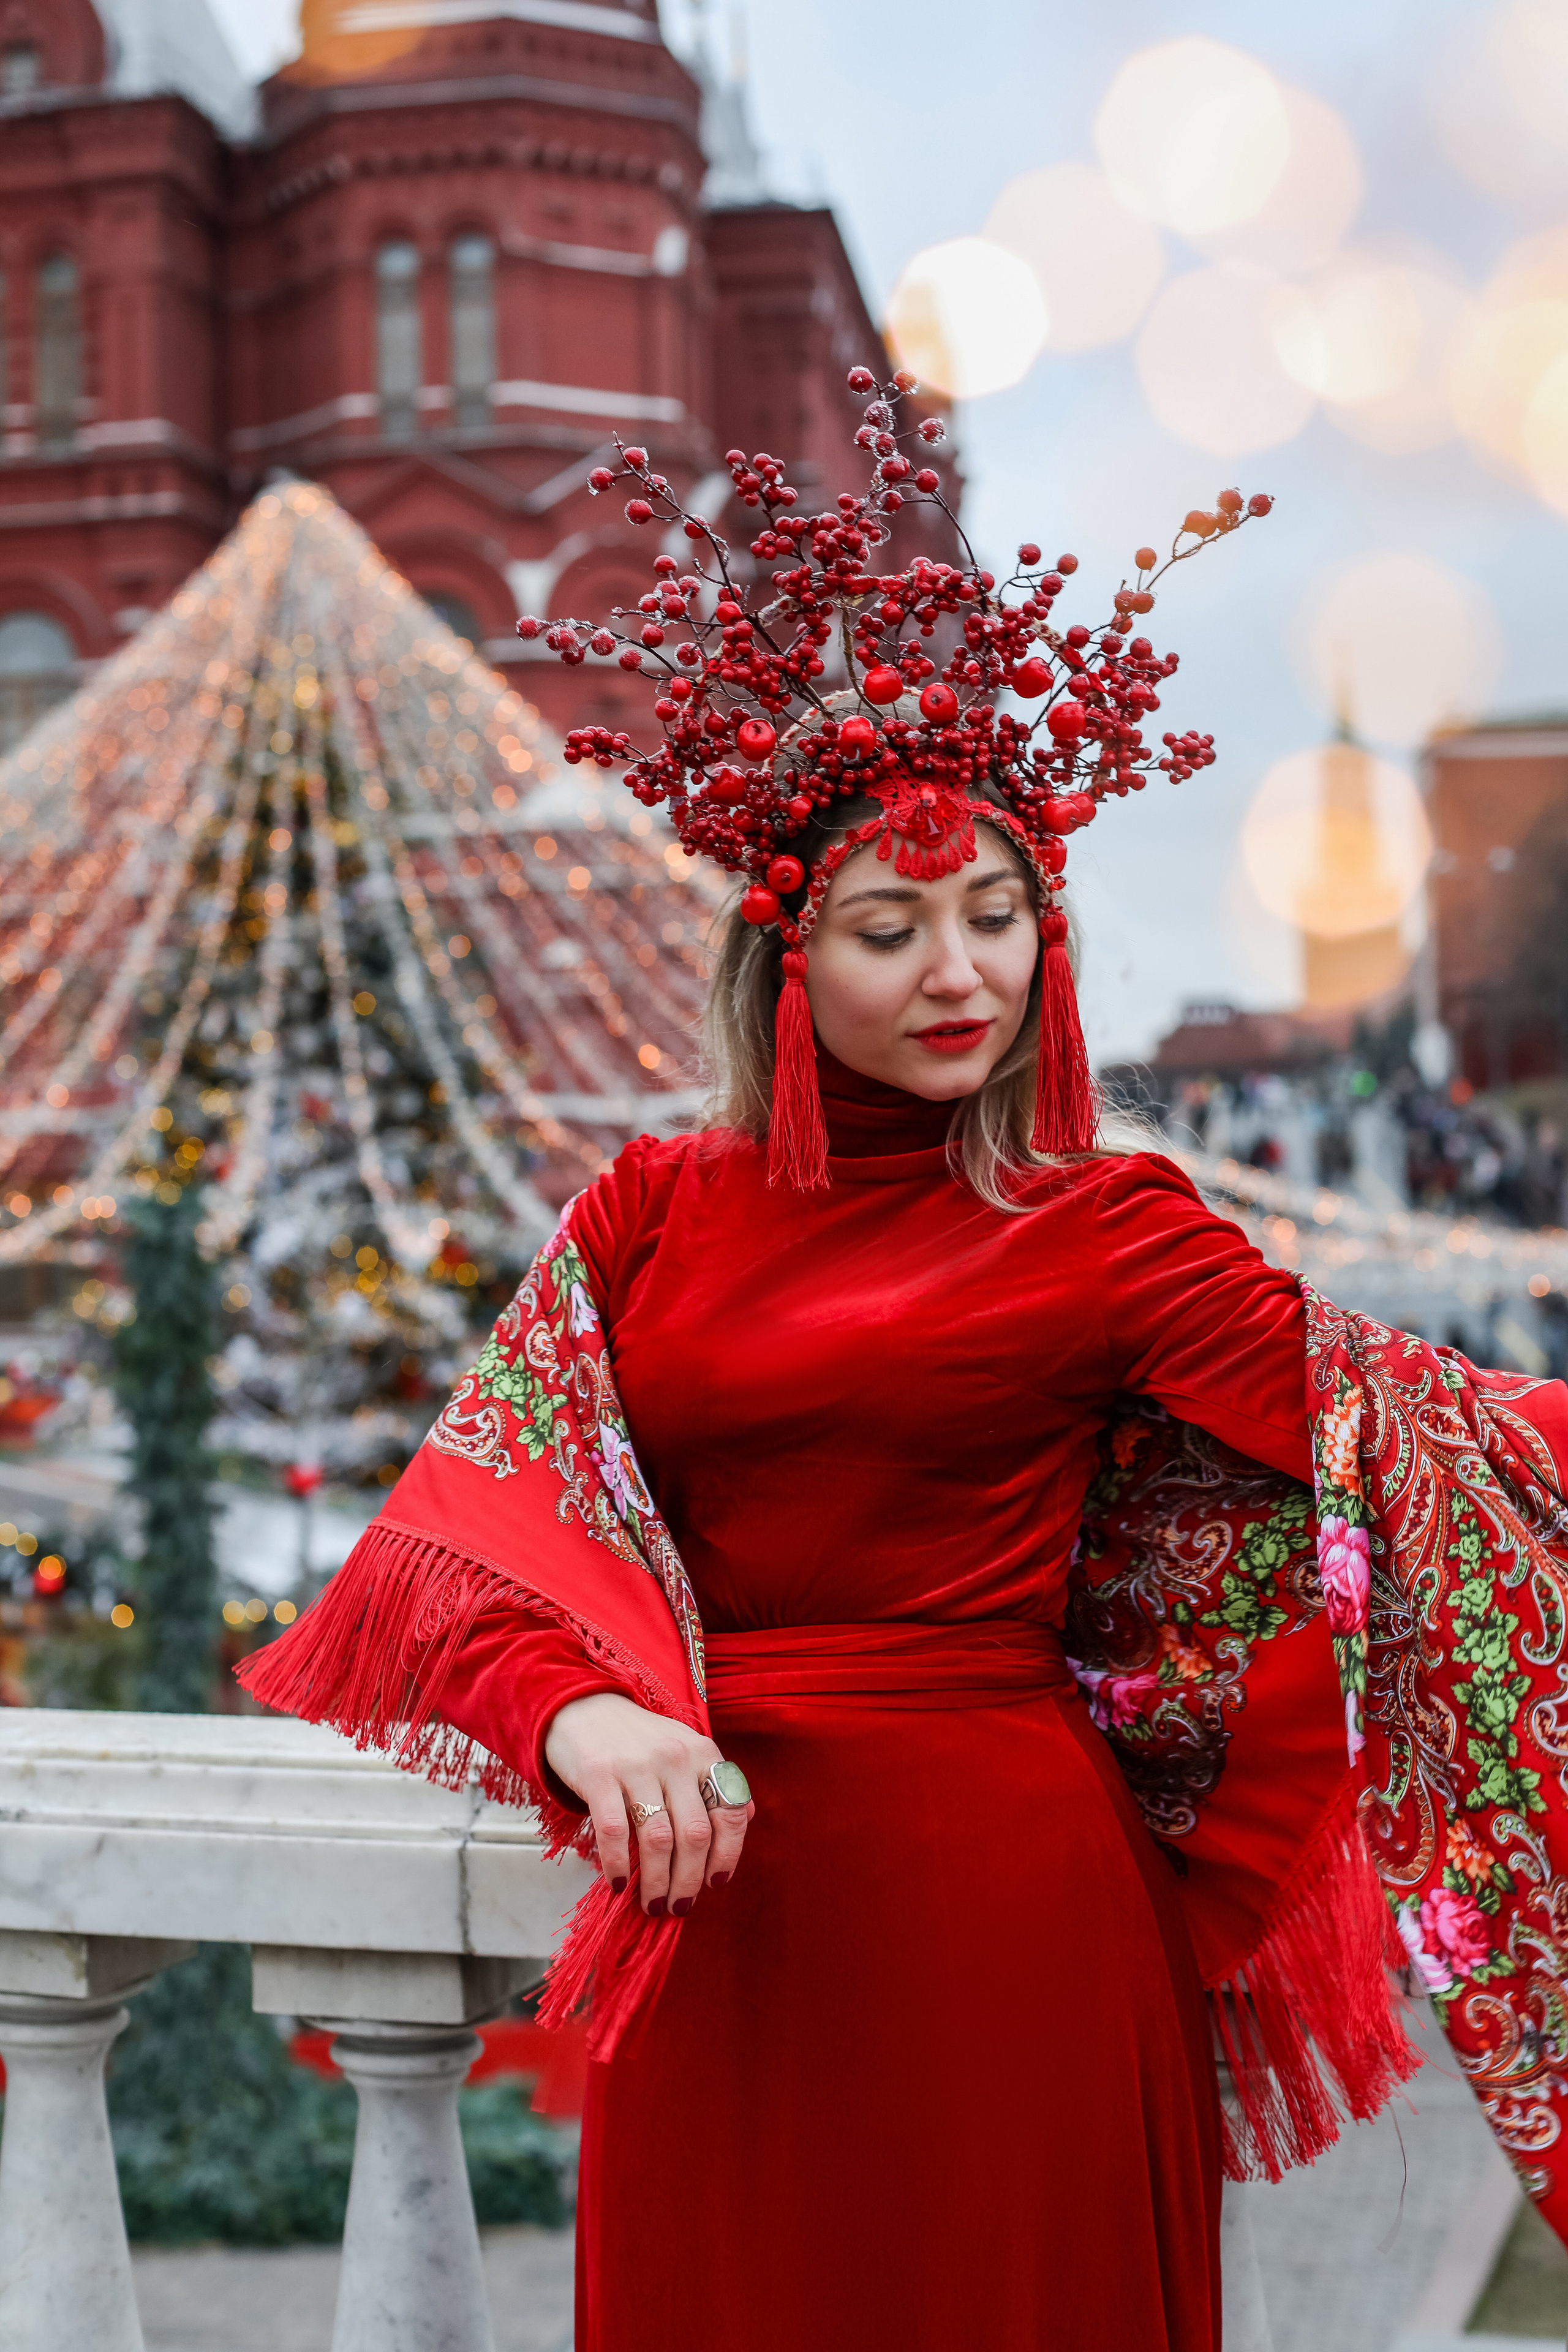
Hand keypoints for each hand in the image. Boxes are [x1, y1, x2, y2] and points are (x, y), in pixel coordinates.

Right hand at [543, 1691, 754, 1917]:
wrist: (581, 1707)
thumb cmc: (638, 1741)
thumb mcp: (684, 1750)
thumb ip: (713, 1782)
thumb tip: (744, 1819)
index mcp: (702, 1753)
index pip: (730, 1812)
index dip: (728, 1855)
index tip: (715, 1884)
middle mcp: (675, 1756)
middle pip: (695, 1835)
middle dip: (689, 1881)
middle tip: (679, 1906)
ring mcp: (636, 1764)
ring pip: (658, 1839)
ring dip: (656, 1883)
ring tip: (652, 1904)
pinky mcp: (599, 1773)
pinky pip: (614, 1831)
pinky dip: (617, 1865)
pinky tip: (617, 1883)